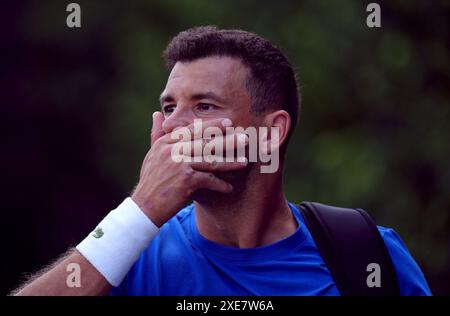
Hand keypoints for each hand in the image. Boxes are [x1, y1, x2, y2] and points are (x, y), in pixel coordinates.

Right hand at [131, 112, 247, 226]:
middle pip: (205, 142)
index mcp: (166, 142)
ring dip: (230, 162)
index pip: (192, 130)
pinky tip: (229, 188)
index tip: (227, 122)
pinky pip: (209, 179)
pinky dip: (220, 184)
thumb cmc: (151, 181)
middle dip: (227, 140)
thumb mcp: (152, 155)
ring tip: (244, 162)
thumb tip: (157, 114)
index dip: (211, 125)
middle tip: (245, 138)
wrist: (144, 207)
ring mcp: (179, 164)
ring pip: (211, 159)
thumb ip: (157, 134)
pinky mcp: (186, 180)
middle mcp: (172, 150)